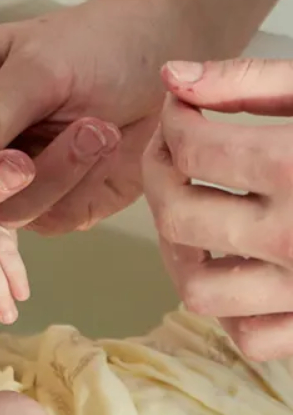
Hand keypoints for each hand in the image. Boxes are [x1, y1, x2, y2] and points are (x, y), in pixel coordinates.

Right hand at [0, 0, 188, 233]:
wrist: (165, 62)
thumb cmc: (96, 43)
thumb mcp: (40, 66)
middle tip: (20, 163)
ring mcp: (2, 180)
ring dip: (47, 177)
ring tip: (93, 130)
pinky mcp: (46, 204)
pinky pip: (43, 218)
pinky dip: (75, 184)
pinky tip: (101, 144)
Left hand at [142, 57, 292, 359]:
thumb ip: (252, 81)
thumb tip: (172, 77)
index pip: (191, 150)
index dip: (175, 124)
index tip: (184, 113)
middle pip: (181, 220)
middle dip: (162, 181)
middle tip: (174, 157)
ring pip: (202, 291)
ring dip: (186, 255)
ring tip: (199, 216)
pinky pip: (253, 337)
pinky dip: (236, 310)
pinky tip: (245, 267)